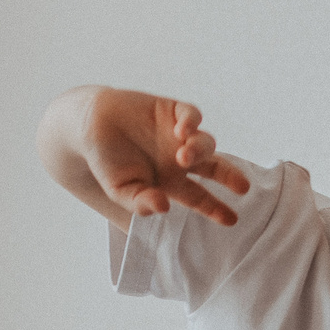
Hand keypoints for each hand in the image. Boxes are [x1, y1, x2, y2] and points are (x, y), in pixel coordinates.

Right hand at [79, 88, 249, 227]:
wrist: (86, 127)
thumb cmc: (105, 162)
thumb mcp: (120, 191)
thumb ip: (140, 203)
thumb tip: (164, 207)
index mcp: (171, 182)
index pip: (200, 197)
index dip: (216, 208)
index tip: (232, 220)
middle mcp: (179, 159)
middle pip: (214, 168)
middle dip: (230, 176)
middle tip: (242, 187)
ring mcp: (177, 134)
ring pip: (205, 143)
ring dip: (199, 150)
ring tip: (183, 155)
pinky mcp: (171, 110)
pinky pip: (191, 116)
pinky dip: (191, 122)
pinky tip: (182, 131)